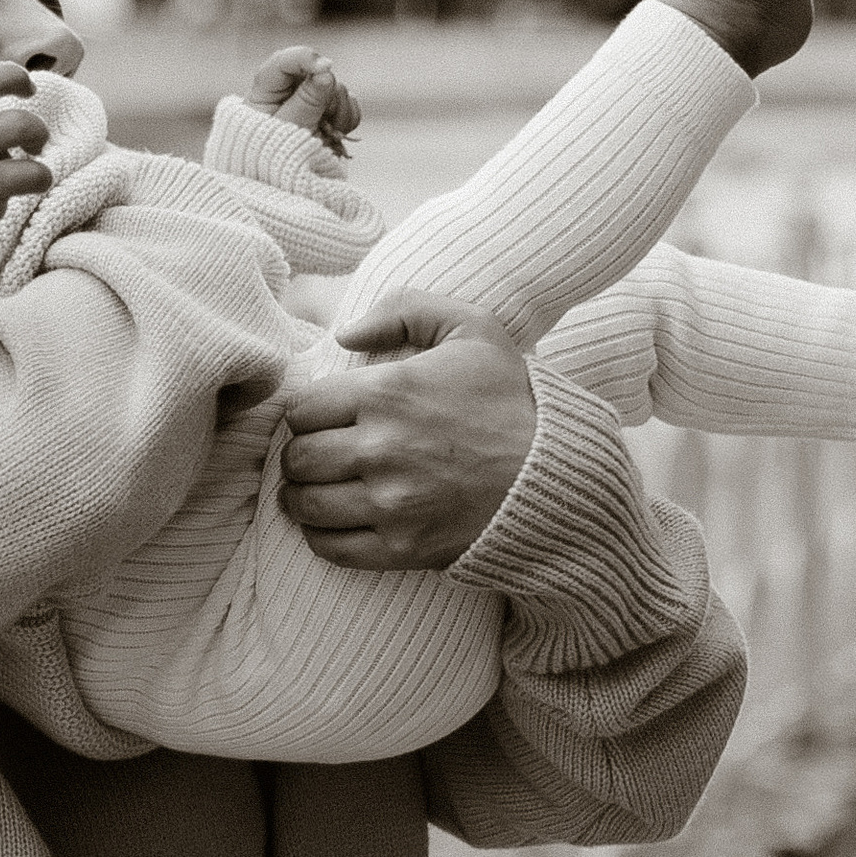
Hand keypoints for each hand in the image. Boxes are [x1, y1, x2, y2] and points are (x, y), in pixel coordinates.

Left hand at [244, 43, 359, 149]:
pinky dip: (348, 117)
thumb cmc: (274, 159)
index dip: (306, 59)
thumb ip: (307, 101)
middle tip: (325, 122)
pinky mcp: (327, 112)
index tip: (327, 67)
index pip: (283, 62)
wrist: (285, 187)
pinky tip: (338, 132)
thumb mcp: (289, 131)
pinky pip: (348, 103)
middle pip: (317, 74)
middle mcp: (288, 91)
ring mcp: (309, 101)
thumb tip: (325, 73)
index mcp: (265, 92)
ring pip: (337, 88)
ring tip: (329, 133)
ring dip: (339, 111)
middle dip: (327, 96)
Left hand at [279, 293, 536, 570]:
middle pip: (298, 458)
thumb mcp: (473, 328)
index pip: (302, 409)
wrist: (558, 475)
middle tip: (320, 454)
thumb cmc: (512, 400)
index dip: (309, 413)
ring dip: (304, 496)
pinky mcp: (401, 548)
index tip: (325, 419)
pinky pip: (330, 548)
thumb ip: (405, 309)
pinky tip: (336, 521)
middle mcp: (380, 449)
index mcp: (387, 393)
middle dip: (302, 455)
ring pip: (305, 505)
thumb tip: (345, 333)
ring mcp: (390, 504)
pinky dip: (322, 536)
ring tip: (319, 489)